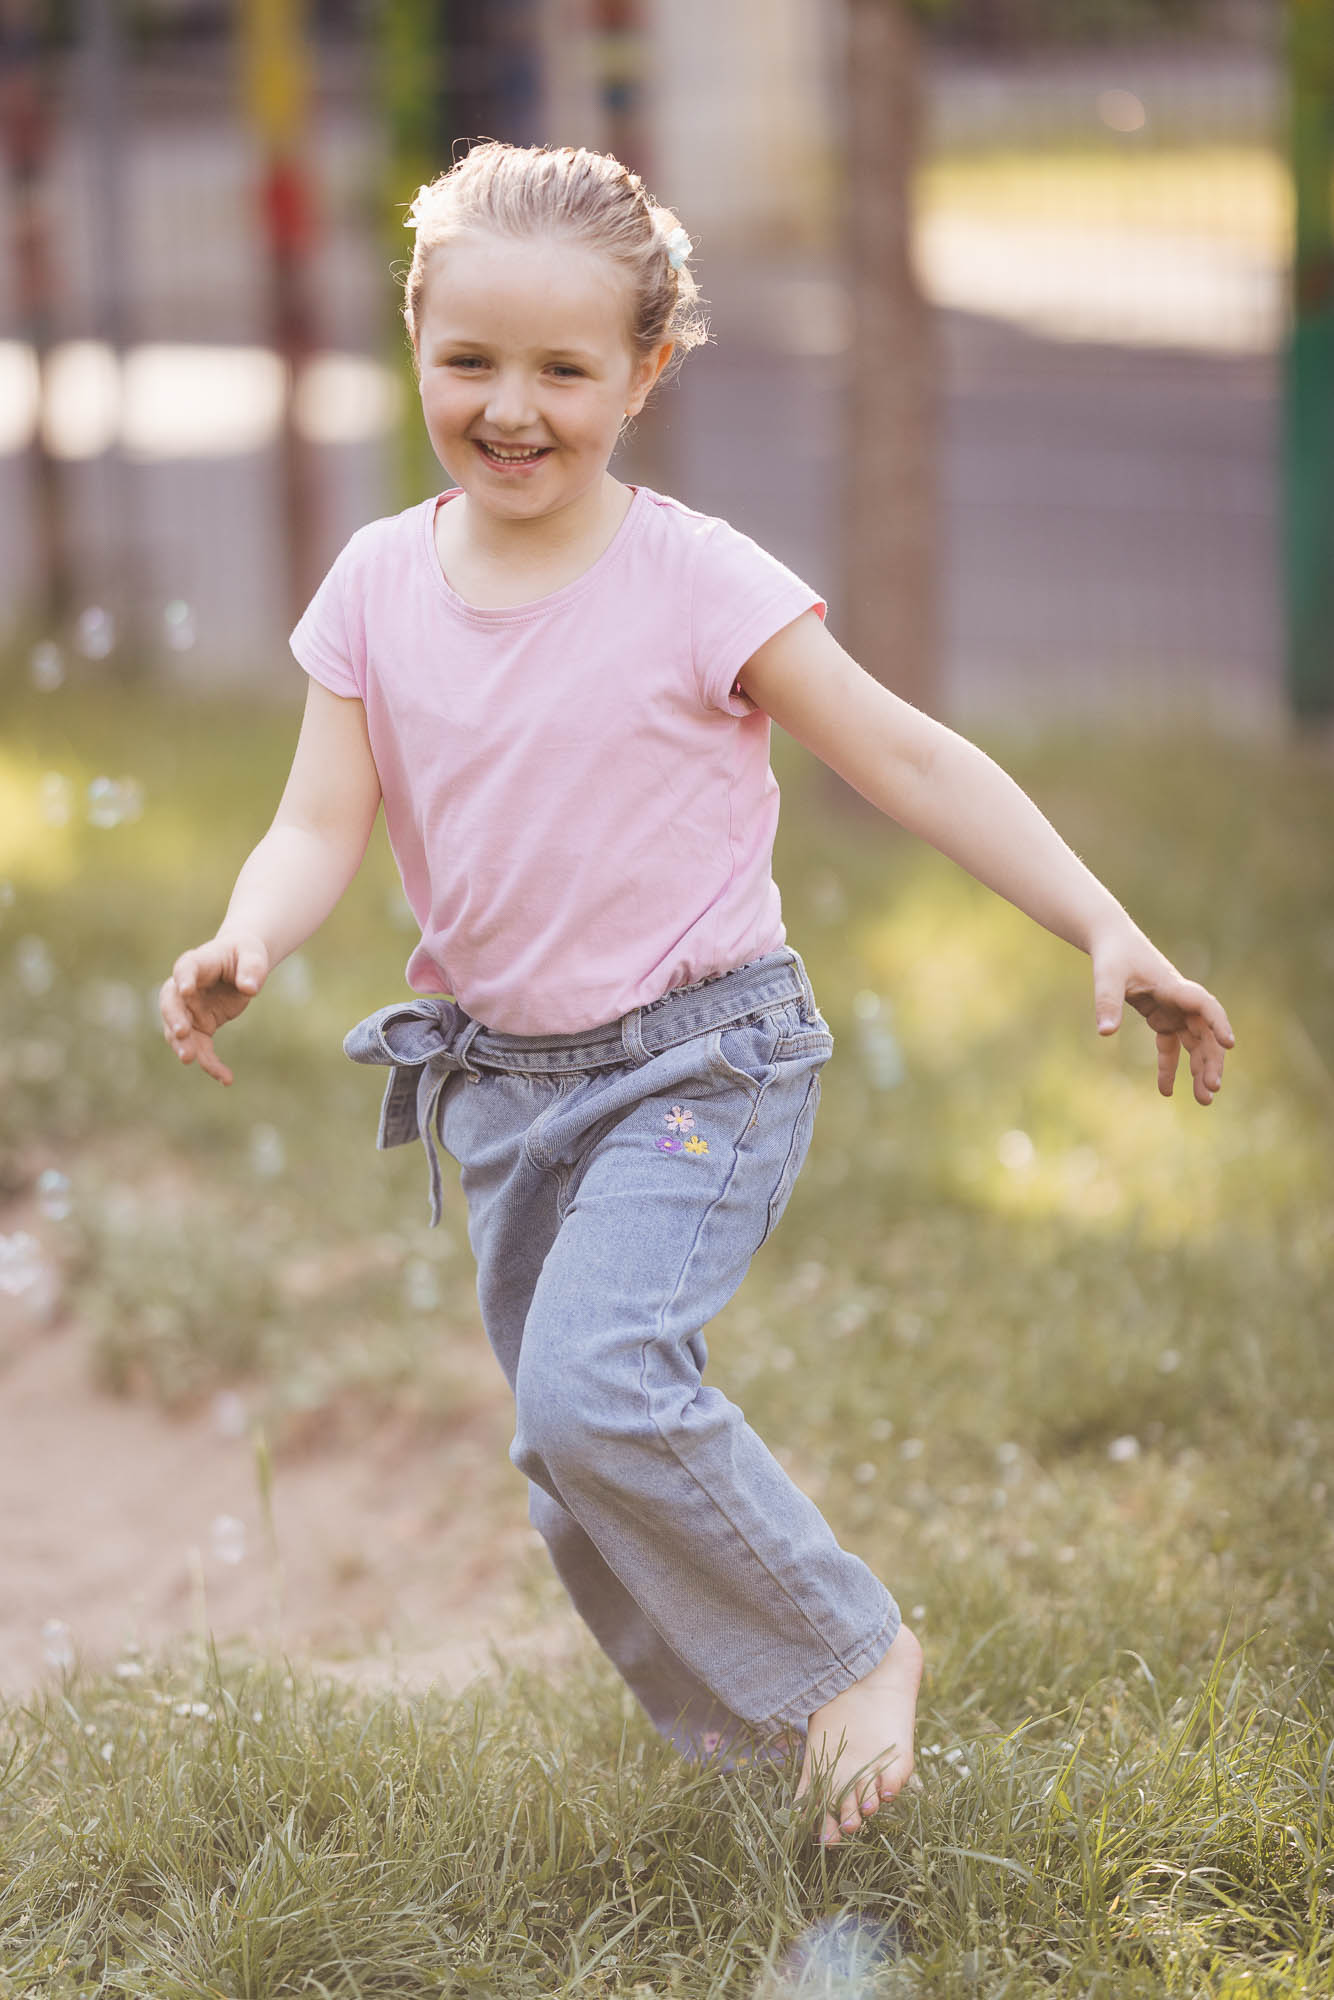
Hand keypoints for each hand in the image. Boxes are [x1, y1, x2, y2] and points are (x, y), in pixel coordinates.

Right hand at [159, 934, 269, 1085]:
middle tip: (182, 1033)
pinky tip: (225, 1078)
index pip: (185, 969)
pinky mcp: (199, 1027)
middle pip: (171, 1003)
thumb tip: (250, 988)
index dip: (183, 978)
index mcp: (198, 963)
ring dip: (183, 1046)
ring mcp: (188, 1010)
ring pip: (178, 1031)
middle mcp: (185, 988)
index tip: (185, 989)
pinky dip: (210, 1063)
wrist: (240, 966)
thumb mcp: (253, 956)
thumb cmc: (244, 954)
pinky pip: (199, 1047)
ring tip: (190, 1060)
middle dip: (174, 1018)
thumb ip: (252, 969)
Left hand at [1090, 923, 1234, 1105]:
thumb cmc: (1113, 955)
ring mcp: (1174, 1010)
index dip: (1218, 1023)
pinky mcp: (1162, 1017)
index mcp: (1174, 986)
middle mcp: (1180, 1000)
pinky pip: (1171, 1046)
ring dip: (1199, 1069)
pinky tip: (1166, 1091)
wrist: (1112, 941)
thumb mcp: (1107, 976)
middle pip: (1205, 1032)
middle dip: (1211, 1060)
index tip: (1229, 1044)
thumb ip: (1107, 1002)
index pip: (1204, 1004)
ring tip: (1203, 1100)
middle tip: (1212, 1088)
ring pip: (1194, 1043)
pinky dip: (1170, 1067)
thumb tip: (1105, 1033)